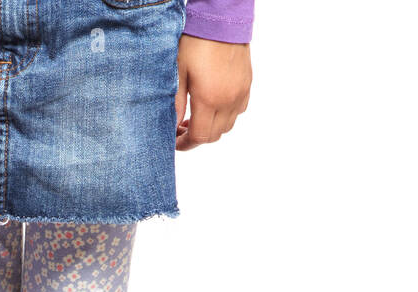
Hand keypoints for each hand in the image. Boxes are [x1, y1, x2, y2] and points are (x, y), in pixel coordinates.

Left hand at [174, 35, 251, 150]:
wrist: (221, 20)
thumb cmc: (196, 43)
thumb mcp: (177, 73)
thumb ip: (175, 104)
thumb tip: (171, 127)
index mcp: (209, 99)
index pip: (199, 137)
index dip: (186, 144)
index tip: (175, 141)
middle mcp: (228, 100)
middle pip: (214, 136)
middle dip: (197, 138)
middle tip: (182, 129)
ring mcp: (240, 93)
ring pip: (227, 126)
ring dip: (212, 128)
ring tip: (197, 117)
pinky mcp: (247, 84)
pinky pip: (238, 111)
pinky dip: (226, 116)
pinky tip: (214, 105)